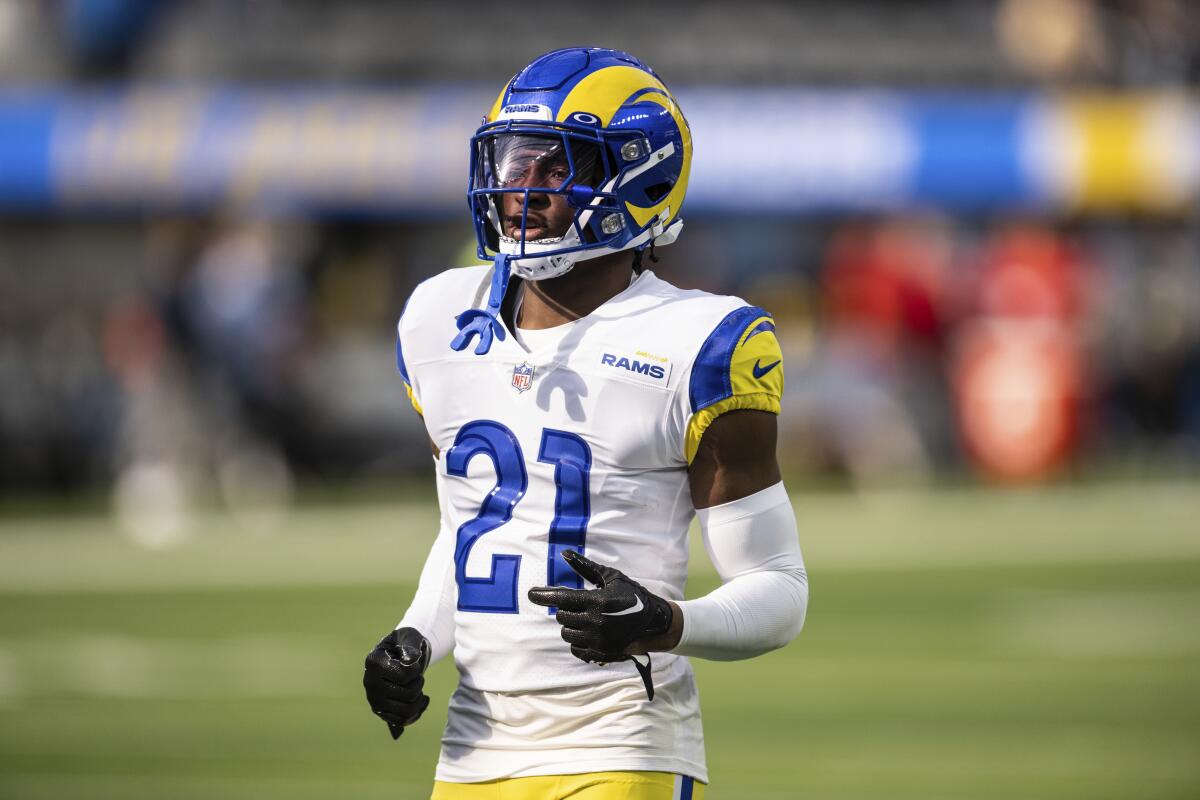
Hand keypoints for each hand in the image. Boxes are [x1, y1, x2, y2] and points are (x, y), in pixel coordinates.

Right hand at [363, 627, 430, 739]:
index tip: (413, 662)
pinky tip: (422, 701)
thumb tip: (410, 661)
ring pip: (406, 711)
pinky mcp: (381, 712)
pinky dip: (417, 712)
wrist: (401, 655)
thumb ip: (411, 646)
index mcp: (374, 662)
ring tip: (419, 688)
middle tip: (417, 675)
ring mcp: (374, 699)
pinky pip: (403, 720)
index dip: (416, 670)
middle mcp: (370, 683)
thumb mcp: (410, 637)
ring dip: (419, 699)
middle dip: (419, 683)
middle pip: (408, 694)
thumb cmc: (406, 643)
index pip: (406, 675)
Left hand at [528, 550, 674, 664]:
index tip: (531, 594)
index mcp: (597, 601)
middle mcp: (596, 622)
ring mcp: (598, 640)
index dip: (543, 595)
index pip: (562, 598)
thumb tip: (564, 554)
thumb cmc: (631, 594)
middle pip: (563, 617)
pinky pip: (576, 649)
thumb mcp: (611, 577)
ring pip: (567, 634)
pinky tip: (589, 632)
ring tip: (586, 619)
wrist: (654, 622)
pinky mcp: (601, 653)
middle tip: (579, 605)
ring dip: (571, 626)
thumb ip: (585, 567)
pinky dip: (578, 641)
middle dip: (567, 610)